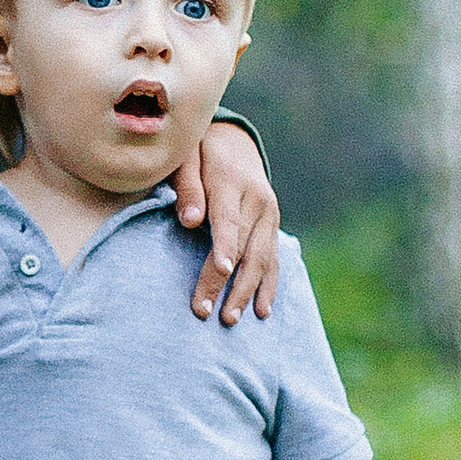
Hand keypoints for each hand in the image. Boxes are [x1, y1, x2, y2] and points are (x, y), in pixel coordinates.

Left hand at [177, 119, 280, 324]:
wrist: (233, 140)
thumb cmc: (199, 152)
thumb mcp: (186, 158)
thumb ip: (187, 187)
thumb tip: (190, 220)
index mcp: (232, 182)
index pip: (228, 220)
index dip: (224, 247)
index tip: (219, 271)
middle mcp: (257, 201)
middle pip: (244, 248)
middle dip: (226, 283)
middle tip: (207, 312)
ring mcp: (269, 215)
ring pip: (262, 259)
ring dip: (248, 291)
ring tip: (231, 319)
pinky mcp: (272, 227)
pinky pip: (274, 260)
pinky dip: (269, 286)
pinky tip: (262, 310)